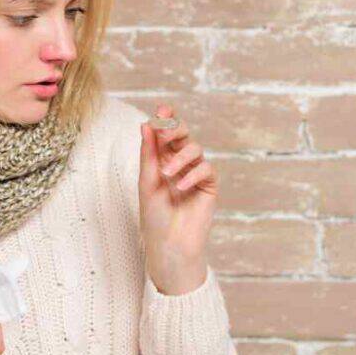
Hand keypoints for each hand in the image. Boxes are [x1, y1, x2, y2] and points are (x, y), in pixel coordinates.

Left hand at [138, 103, 218, 294]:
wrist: (168, 245)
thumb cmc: (154, 216)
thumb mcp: (147, 182)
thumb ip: (149, 154)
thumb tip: (146, 124)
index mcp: (162, 160)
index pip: (166, 134)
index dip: (166, 119)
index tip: (161, 109)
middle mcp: (180, 163)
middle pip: (183, 135)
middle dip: (175, 129)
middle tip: (164, 132)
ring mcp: (195, 174)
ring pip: (195, 149)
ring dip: (181, 156)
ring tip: (167, 173)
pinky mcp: (209, 187)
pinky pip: (206, 170)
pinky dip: (193, 174)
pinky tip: (180, 186)